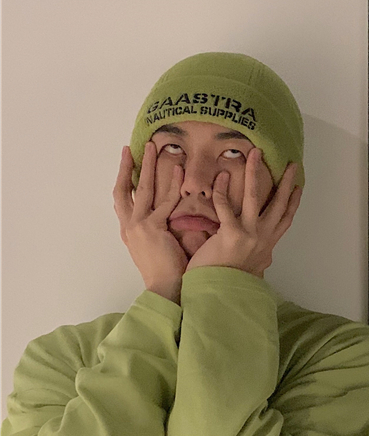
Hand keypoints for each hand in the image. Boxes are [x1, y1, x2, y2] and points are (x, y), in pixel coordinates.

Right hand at [114, 141, 188, 299]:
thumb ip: (155, 230)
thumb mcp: (154, 246)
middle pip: (125, 188)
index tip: (126, 162)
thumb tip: (165, 217)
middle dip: (129, 166)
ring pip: (142, 189)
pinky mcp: (153, 229)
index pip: (122, 199)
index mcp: (129, 231)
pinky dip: (172, 185)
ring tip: (153, 148)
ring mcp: (138, 226)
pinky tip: (179, 170)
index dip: (123, 179)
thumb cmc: (165, 270)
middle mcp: (129, 226)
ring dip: (148, 166)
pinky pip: (165, 202)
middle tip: (134, 147)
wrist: (164, 288)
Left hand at [185, 148, 302, 275]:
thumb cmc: (229, 283)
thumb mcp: (252, 270)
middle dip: (286, 182)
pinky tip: (223, 176)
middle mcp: (262, 238)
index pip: (285, 220)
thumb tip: (266, 259)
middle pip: (279, 204)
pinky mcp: (230, 235)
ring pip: (255, 197)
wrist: (219, 297)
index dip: (293, 202)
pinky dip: (223, 191)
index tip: (298, 188)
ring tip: (255, 154)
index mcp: (267, 245)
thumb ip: (259, 260)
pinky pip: (226, 207)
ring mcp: (249, 235)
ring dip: (255, 173)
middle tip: (291, 165)